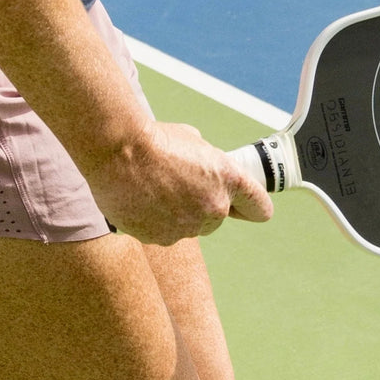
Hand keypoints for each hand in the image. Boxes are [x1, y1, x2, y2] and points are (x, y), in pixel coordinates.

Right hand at [85, 121, 273, 245]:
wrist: (119, 154)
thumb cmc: (157, 141)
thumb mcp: (197, 143)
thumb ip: (210, 164)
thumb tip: (207, 172)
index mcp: (230, 180)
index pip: (260, 208)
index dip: (253, 206)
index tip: (247, 206)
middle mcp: (214, 207)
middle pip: (219, 218)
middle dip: (205, 205)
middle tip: (182, 186)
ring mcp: (188, 226)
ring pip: (190, 226)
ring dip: (180, 215)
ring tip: (156, 190)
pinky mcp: (161, 238)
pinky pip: (165, 233)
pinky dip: (157, 222)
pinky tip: (143, 201)